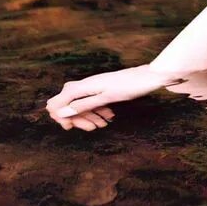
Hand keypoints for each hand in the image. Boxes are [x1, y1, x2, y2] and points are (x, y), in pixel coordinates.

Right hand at [46, 64, 187, 130]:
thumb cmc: (128, 86)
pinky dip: (97, 111)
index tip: (69, 127)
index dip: (59, 115)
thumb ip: (83, 105)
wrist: (149, 76)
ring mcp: (93, 86)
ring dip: (88, 117)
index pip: (57, 101)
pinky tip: (108, 117)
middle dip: (77, 118)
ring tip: (102, 125)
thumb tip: (61, 113)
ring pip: (81, 104)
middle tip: (93, 128)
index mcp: (82, 87)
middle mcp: (84, 85)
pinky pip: (92, 102)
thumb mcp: (105, 98)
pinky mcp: (101, 89)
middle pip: (68, 104)